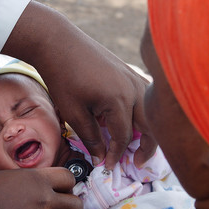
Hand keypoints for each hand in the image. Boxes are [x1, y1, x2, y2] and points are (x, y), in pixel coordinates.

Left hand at [3, 2, 156, 169]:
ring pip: (151, 110)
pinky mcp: (130, 71)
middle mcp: (133, 89)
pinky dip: (144, 112)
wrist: (58, 42)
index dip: (116, 155)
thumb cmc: (62, 76)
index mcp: (119, 100)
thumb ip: (91, 137)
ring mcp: (134, 77)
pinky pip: (145, 96)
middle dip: (145, 147)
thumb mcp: (73, 112)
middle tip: (136, 162)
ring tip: (139, 144)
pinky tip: (133, 120)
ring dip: (148, 129)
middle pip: (149, 125)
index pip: (124, 137)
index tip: (108, 166)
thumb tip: (101, 158)